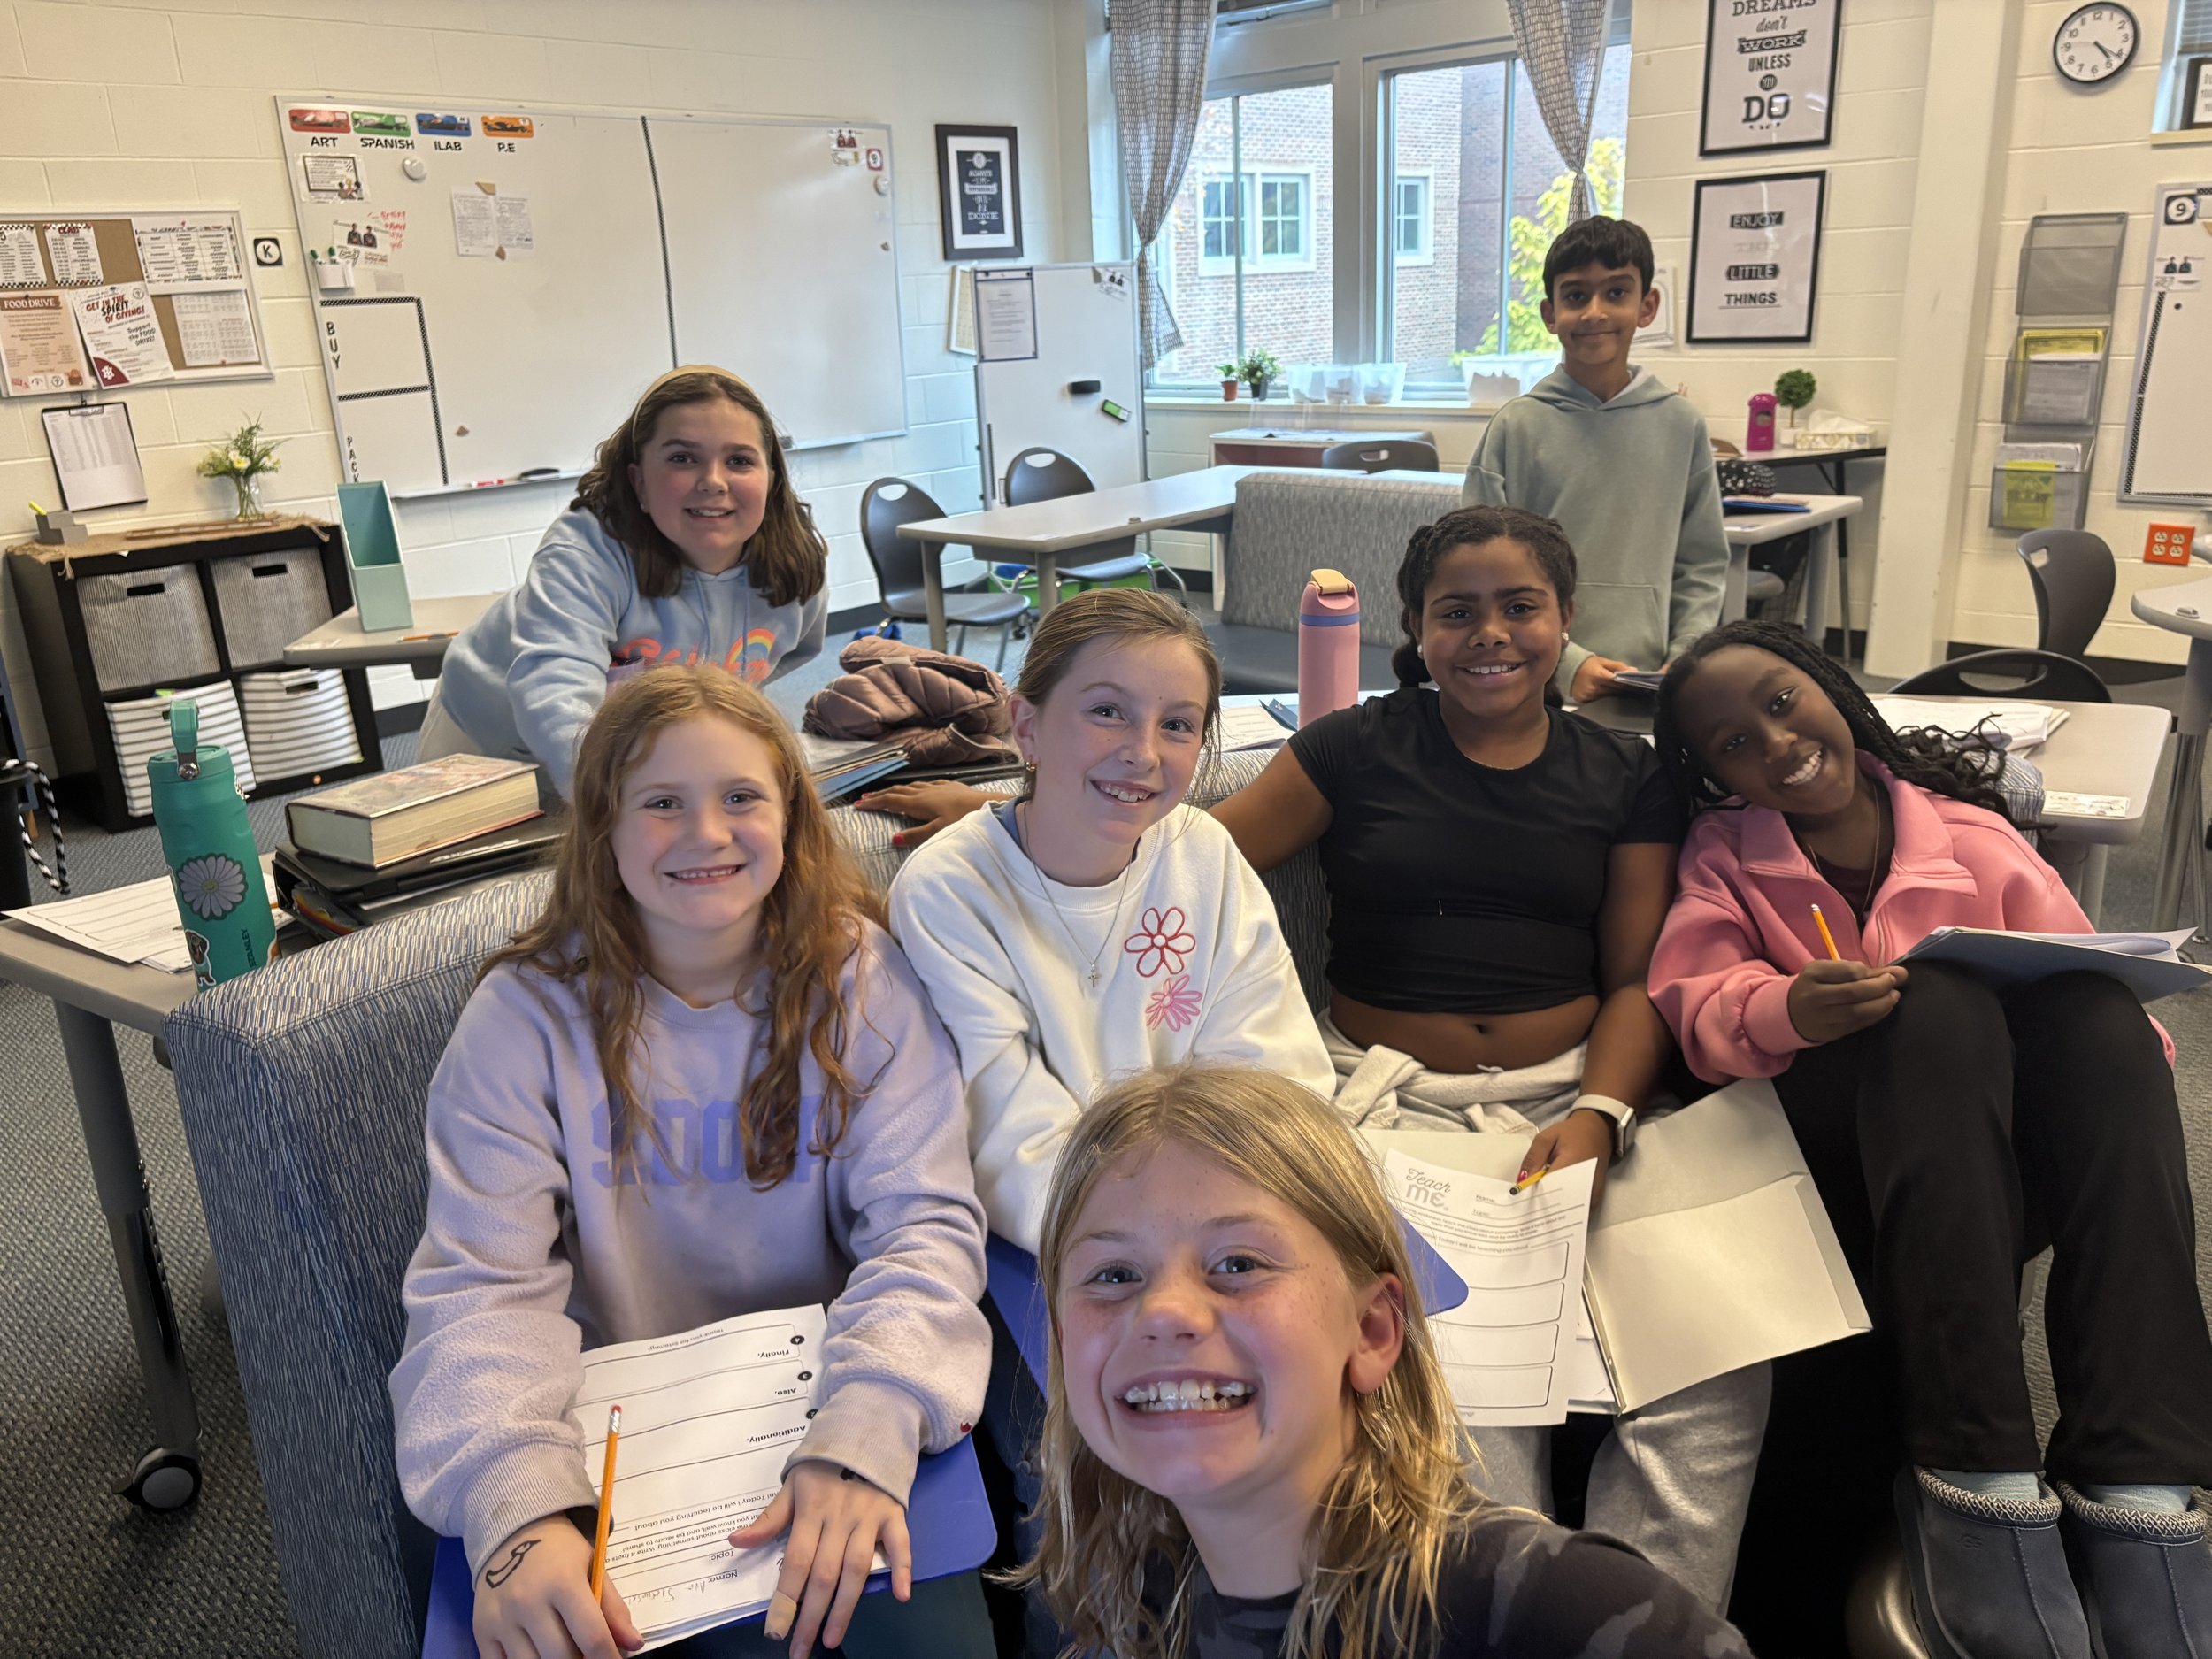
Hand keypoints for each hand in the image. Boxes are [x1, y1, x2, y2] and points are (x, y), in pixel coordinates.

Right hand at [472, 1514, 641, 1658]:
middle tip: (587, 1652)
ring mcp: (501, 1619)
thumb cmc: (559, 1551)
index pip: (592, 1636)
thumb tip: (633, 1644)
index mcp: (563, 1582)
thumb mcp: (592, 1567)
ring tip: (564, 1650)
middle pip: (562, 1657)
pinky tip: (537, 1651)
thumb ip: (613, 1607)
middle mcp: (528, 1602)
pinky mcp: (481, 1631)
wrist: (512, 1533)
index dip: (608, 1657)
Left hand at [730, 1460, 909, 1657]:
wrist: (868, 1429)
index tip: (776, 1630)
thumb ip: (769, 1518)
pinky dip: (903, 1568)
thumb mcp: (792, 1484)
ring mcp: (870, 1515)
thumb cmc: (824, 1464)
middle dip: (811, 1615)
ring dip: (846, 1606)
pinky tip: (900, 1596)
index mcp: (812, 1509)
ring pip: (858, 1567)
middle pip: (825, 1573)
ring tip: (832, 1638)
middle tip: (801, 1649)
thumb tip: (735, 1540)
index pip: (796, 1561)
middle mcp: (840, 1516)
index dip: (785, 1598)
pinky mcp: (895, 1513)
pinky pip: (901, 1543)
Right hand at [850, 781, 990, 847]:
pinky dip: (915, 786)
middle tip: (864, 797)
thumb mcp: (938, 831)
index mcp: (919, 803)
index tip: (858, 804)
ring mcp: (938, 787)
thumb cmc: (964, 820)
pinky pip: (926, 784)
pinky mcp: (950, 785)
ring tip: (885, 792)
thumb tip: (892, 839)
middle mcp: (925, 792)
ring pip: (911, 786)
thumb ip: (915, 836)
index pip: (890, 801)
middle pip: (897, 791)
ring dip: (895, 789)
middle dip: (879, 794)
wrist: (989, 806)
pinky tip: (918, 788)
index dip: (874, 802)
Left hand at [1519, 1108, 1616, 1206]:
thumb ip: (1533, 1158)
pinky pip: (1573, 1209)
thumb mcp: (1546, 1138)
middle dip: (1537, 1203)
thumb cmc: (1572, 1133)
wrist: (1599, 1132)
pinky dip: (1560, 1206)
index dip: (1530, 1195)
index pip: (1546, 1189)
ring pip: (1565, 1209)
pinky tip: (1549, 1200)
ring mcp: (1591, 1196)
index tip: (1517, 1197)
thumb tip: (1521, 1182)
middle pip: (1556, 1204)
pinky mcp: (1593, 1200)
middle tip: (1522, 1202)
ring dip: (1549, 1207)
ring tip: (1535, 1201)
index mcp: (1572, 1167)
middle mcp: (1585, 1186)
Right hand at [1569, 655, 1636, 702]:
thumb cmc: (1588, 664)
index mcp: (1598, 675)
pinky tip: (1611, 697)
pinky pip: (1600, 701)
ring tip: (1625, 693)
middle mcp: (1593, 687)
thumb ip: (1618, 666)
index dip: (1628, 683)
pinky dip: (1607, 699)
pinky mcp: (1584, 701)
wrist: (1568, 669)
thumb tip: (1634, 671)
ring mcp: (1588, 696)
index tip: (1638, 684)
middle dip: (1625, 689)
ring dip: (1617, 695)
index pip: (1617, 681)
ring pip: (1609, 697)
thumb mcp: (1603, 661)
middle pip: (1614, 691)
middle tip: (1636, 689)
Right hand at [1787, 958, 1908, 1043]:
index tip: (1882, 972)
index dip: (1870, 972)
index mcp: (1813, 974)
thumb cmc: (1815, 986)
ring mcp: (1822, 1017)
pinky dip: (1876, 1016)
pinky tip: (1884, 1008)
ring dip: (1883, 1003)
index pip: (1848, 971)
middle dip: (1881, 987)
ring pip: (1858, 1011)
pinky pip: (1858, 1024)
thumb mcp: (1828, 971)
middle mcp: (1814, 996)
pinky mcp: (1830, 1033)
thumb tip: (1901, 972)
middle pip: (1855, 992)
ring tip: (1893, 996)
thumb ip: (1862, 970)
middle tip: (1893, 983)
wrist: (1790, 1013)